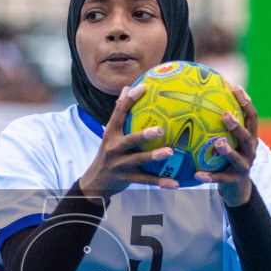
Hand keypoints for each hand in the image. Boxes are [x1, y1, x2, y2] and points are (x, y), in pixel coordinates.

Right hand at [76, 83, 178, 201]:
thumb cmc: (109, 152)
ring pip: (139, 160)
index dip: (130, 100)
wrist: (96, 182)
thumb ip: (119, 113)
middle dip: (144, 135)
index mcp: (111, 133)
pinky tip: (175, 183)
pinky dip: (160, 182)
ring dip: (154, 156)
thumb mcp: (110, 133)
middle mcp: (114, 148)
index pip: (119, 113)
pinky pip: (146, 180)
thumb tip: (127, 89)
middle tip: (160, 129)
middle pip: (130, 140)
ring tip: (170, 152)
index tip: (142, 87)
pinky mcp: (126, 178)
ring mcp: (120, 164)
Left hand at [195, 86, 258, 206]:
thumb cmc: (229, 159)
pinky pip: (220, 179)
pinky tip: (197, 174)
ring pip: (237, 158)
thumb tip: (202, 99)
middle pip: (247, 136)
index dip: (246, 103)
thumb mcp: (230, 142)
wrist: (237, 188)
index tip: (236, 89)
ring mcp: (243, 167)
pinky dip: (209, 176)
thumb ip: (221, 125)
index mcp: (250, 139)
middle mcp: (250, 151)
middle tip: (226, 115)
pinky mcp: (233, 181)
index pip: (252, 118)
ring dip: (228, 150)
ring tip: (218, 143)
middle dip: (238, 126)